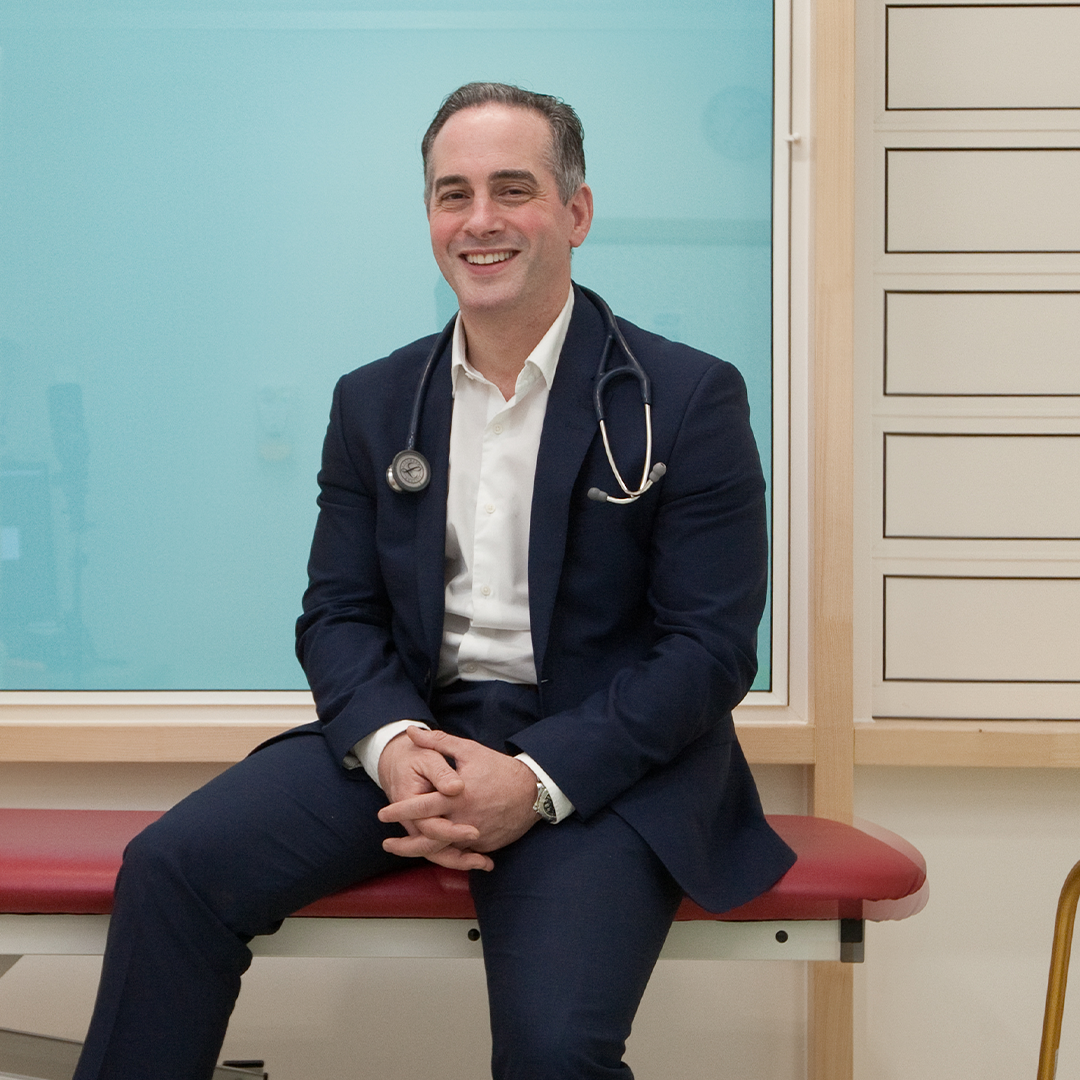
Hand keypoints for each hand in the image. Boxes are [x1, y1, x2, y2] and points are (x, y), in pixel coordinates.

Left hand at [378, 727, 540, 868]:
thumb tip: (412, 732)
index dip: (400, 810)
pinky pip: (462, 853)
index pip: (421, 806)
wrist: (533, 790)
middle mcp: (464, 820)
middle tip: (387, 844)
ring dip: (422, 852)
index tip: (383, 814)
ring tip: (406, 850)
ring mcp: (476, 835)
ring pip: (443, 851)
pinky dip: (446, 853)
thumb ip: (438, 742)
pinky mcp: (486, 845)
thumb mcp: (468, 750)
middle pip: (428, 838)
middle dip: (404, 844)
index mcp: (457, 796)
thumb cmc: (498, 768)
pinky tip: (434, 851)